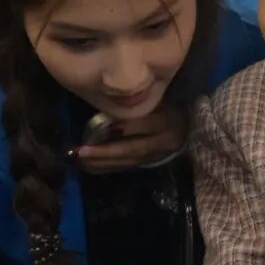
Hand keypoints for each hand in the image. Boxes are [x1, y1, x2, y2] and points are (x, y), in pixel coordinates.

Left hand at [72, 106, 186, 173]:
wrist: (184, 124)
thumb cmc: (166, 103)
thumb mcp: (157, 98)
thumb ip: (138, 100)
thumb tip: (107, 99)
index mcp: (167, 120)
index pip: (146, 124)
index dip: (126, 127)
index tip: (104, 126)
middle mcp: (164, 142)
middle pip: (133, 148)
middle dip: (106, 151)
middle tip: (82, 151)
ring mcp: (156, 155)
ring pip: (127, 161)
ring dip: (101, 161)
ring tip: (80, 159)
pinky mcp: (147, 162)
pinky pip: (124, 167)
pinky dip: (105, 167)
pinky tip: (88, 166)